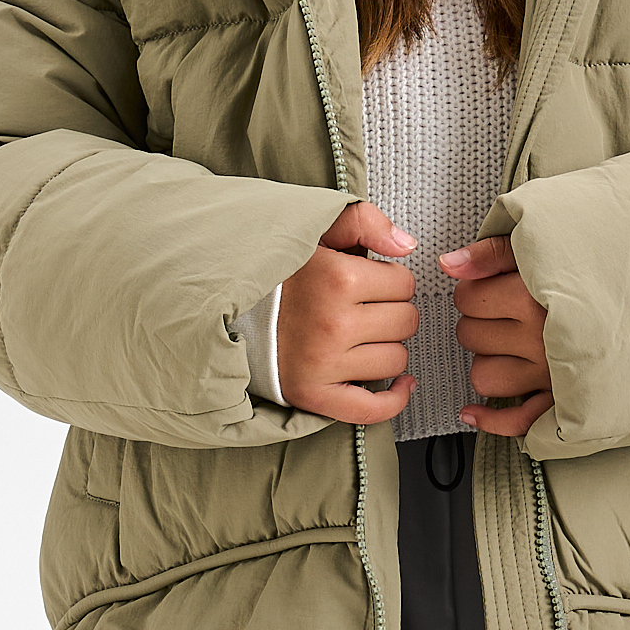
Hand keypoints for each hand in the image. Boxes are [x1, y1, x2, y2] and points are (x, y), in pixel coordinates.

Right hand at [276, 202, 418, 421]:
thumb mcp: (314, 229)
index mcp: (337, 279)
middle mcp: (333, 324)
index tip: (370, 280)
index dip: (391, 279)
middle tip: (364, 306)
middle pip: (405, 322)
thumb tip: (406, 245)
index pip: (404, 283)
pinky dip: (394, 399)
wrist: (224, 306)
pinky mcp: (313, 394)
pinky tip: (400, 384)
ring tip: (358, 334)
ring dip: (386, 346)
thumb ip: (363, 220)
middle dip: (392, 310)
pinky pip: (372, 409)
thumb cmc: (274, 270)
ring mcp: (323, 364)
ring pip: (395, 359)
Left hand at [440, 237, 552, 438]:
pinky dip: (490, 420)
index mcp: (536, 297)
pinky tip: (473, 412)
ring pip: (484, 377)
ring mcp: (552, 374)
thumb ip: (494, 253)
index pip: (468, 298)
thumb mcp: (549, 248)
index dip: (471, 290)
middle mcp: (541, 339)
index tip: (489, 288)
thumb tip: (449, 265)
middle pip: (470, 336)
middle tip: (501, 314)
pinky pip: (515, 422)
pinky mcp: (563, 401)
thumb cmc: (602, 275)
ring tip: (507, 347)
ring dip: (487, 362)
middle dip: (477, 322)